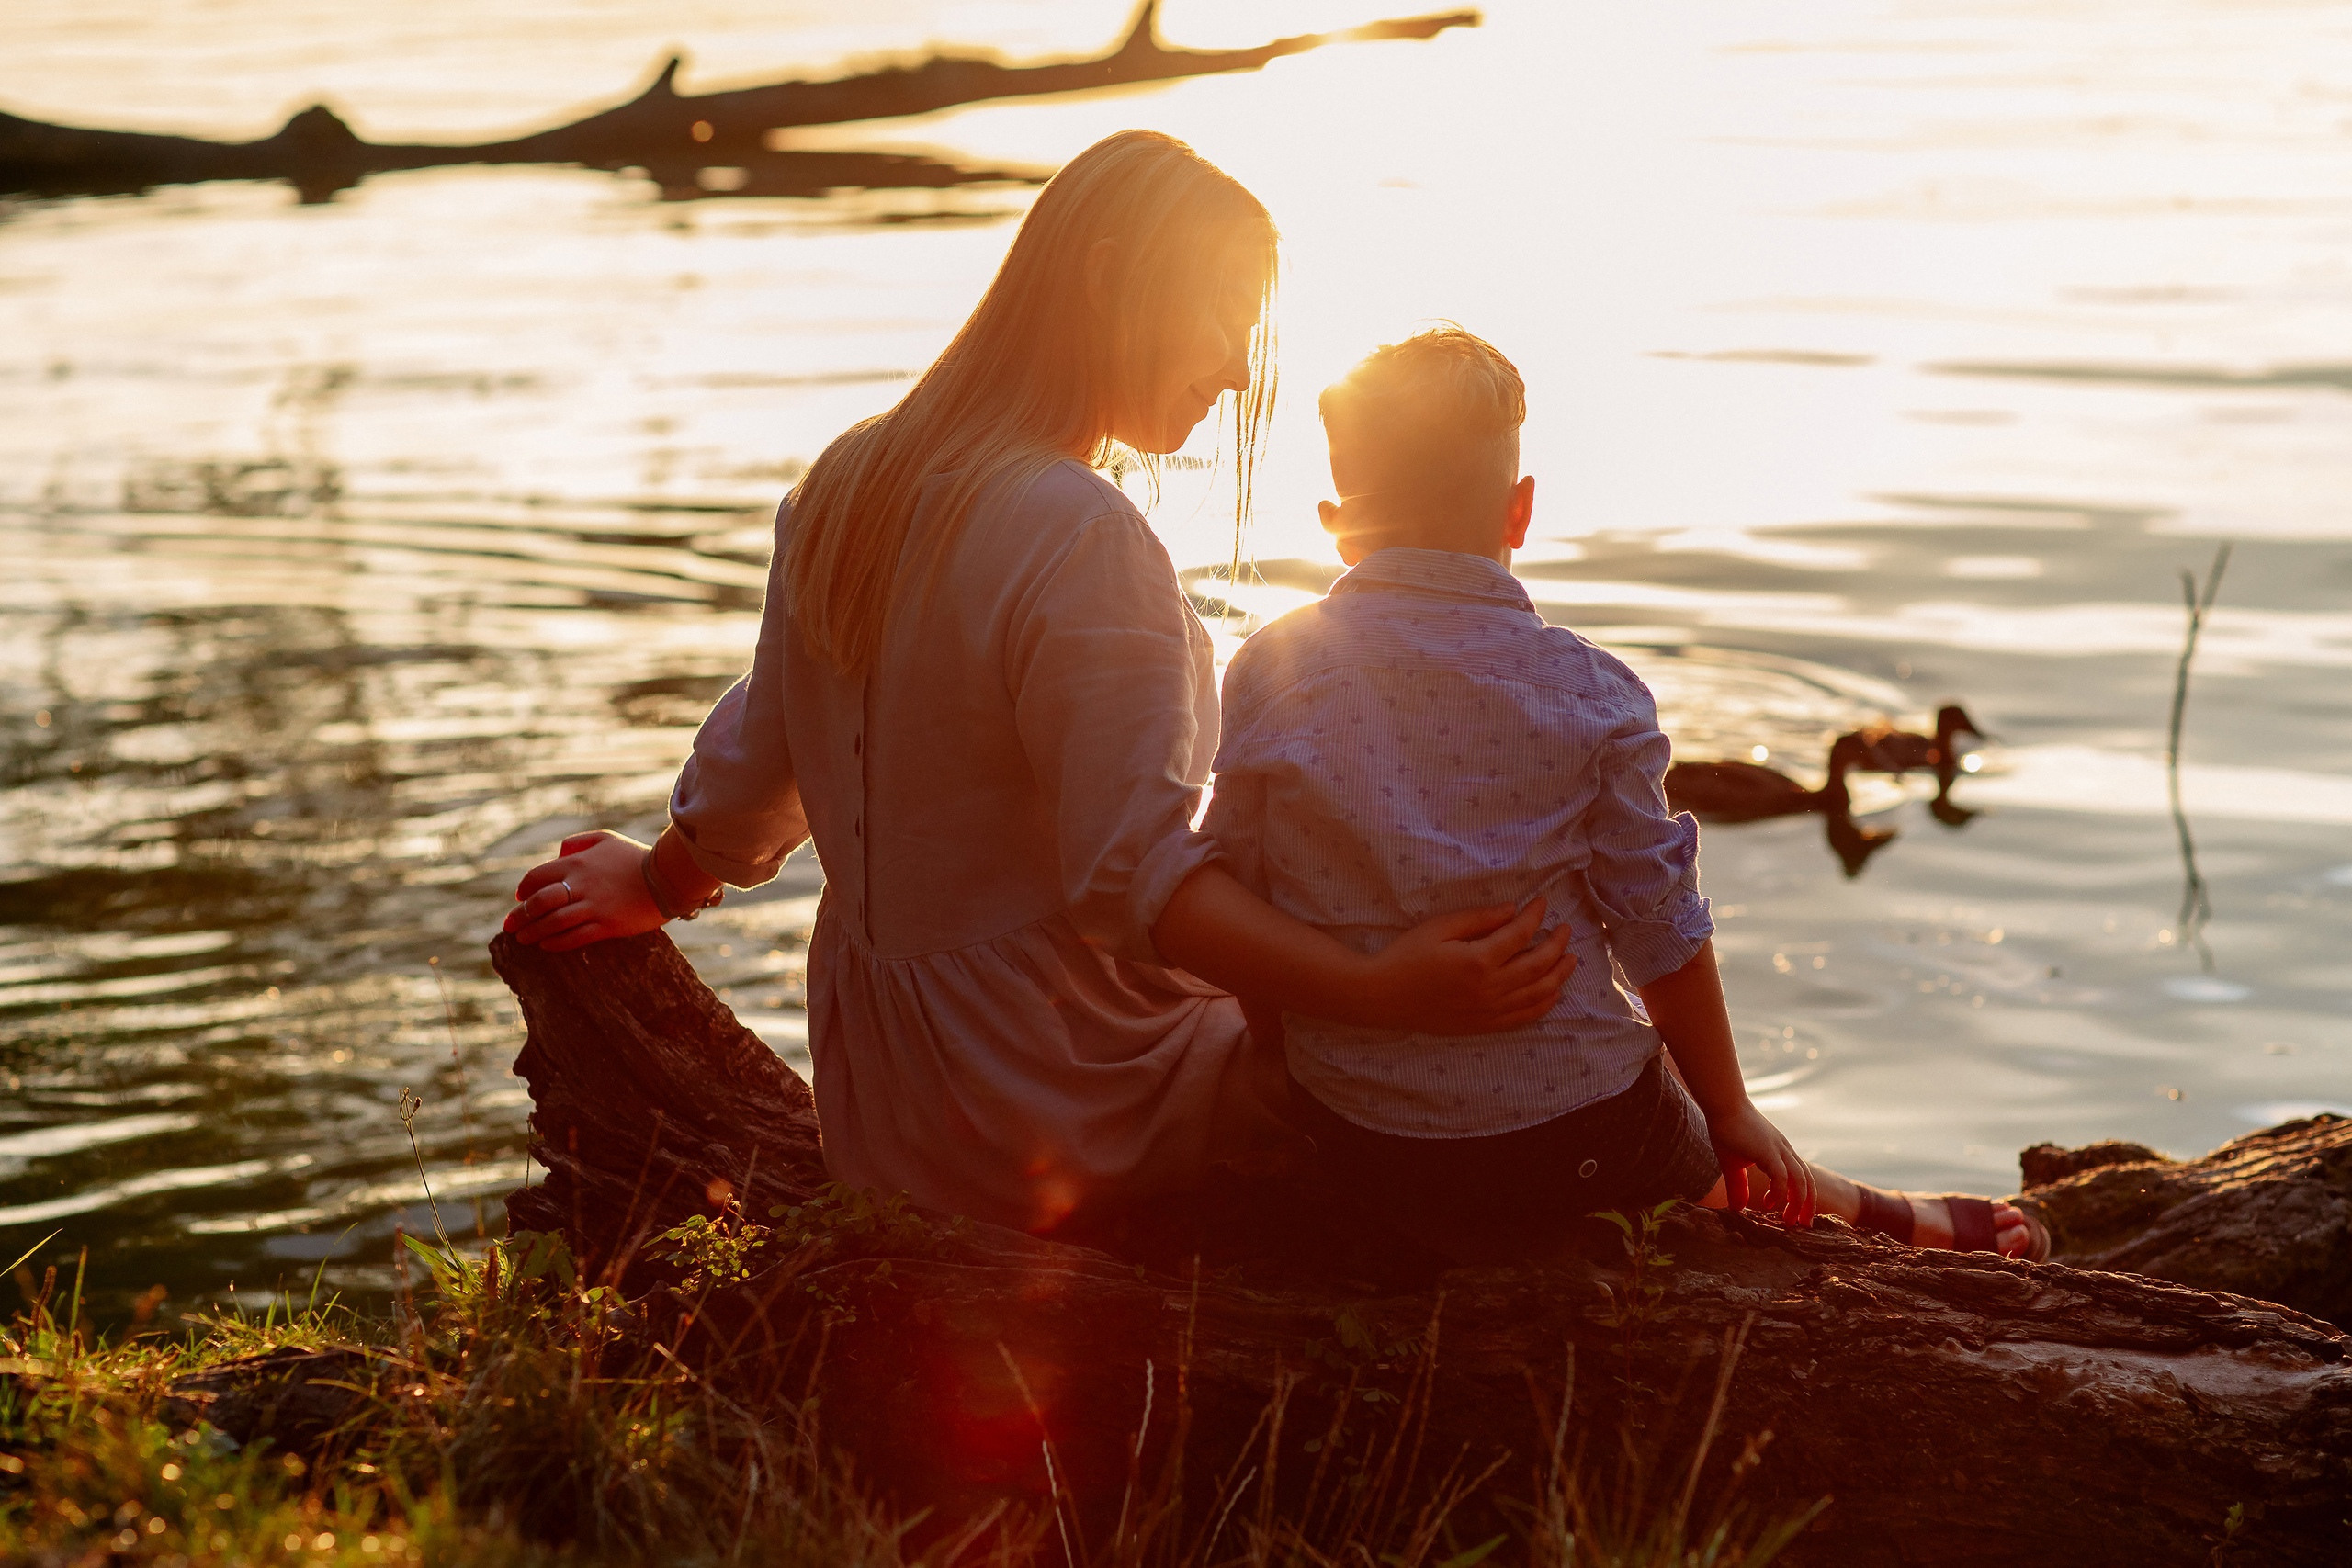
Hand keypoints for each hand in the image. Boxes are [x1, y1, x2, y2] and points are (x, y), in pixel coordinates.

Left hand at [502, 831, 665, 950]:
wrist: (668, 877)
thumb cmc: (636, 857)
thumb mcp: (606, 838)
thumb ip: (578, 842)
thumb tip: (558, 853)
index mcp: (576, 863)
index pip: (537, 877)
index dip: (524, 890)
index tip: (519, 899)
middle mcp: (580, 885)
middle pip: (539, 903)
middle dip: (520, 916)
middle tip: (510, 926)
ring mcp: (593, 907)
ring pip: (552, 923)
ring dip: (533, 932)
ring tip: (523, 939)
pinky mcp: (607, 925)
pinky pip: (574, 937)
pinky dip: (556, 943)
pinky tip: (546, 946)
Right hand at [1360, 899, 1576, 1034]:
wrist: (1383, 997)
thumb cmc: (1406, 956)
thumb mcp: (1439, 927)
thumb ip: (1479, 919)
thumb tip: (1513, 911)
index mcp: (1478, 960)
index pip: (1521, 934)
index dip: (1536, 916)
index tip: (1542, 902)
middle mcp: (1490, 989)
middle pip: (1539, 965)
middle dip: (1557, 944)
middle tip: (1565, 930)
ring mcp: (1489, 1011)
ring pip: (1539, 993)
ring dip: (1559, 974)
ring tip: (1570, 958)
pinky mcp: (1484, 1025)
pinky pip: (1525, 1017)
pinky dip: (1544, 1004)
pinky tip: (1553, 991)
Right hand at [1707, 1098, 1815, 1223]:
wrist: (1722, 1104)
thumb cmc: (1726, 1129)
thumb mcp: (1732, 1164)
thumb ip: (1738, 1186)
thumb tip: (1737, 1209)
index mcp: (1781, 1153)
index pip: (1801, 1178)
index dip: (1802, 1198)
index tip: (1794, 1216)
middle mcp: (1785, 1151)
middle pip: (1808, 1181)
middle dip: (1807, 1206)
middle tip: (1802, 1225)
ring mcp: (1779, 1150)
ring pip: (1801, 1181)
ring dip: (1798, 1204)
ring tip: (1790, 1221)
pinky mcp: (1769, 1150)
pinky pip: (1782, 1177)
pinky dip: (1779, 1193)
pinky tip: (1769, 1203)